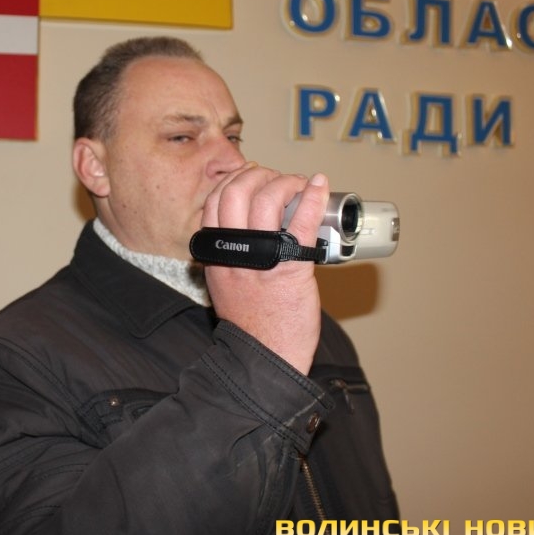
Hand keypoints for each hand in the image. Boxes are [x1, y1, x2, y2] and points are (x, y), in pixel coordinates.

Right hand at [201, 165, 329, 373]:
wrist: (264, 359)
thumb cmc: (251, 326)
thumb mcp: (225, 284)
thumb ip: (232, 255)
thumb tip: (253, 227)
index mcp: (216, 255)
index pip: (214, 202)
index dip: (234, 182)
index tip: (251, 179)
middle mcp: (234, 252)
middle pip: (236, 192)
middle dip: (258, 175)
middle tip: (277, 180)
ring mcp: (261, 258)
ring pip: (266, 199)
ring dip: (285, 182)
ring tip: (298, 185)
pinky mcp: (291, 268)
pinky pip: (300, 222)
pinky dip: (312, 198)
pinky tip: (318, 187)